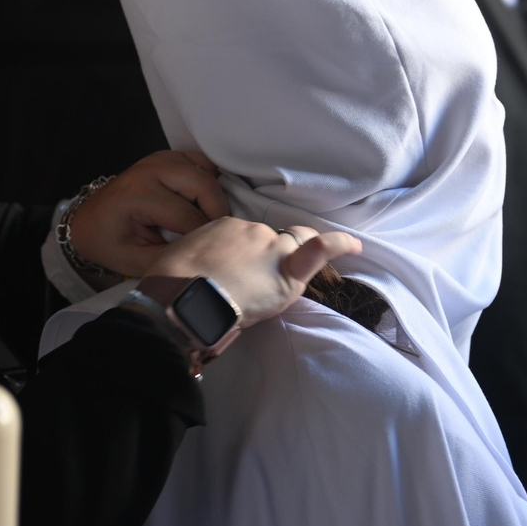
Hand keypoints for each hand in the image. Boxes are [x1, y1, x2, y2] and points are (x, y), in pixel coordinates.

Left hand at [68, 151, 229, 279]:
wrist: (88, 221)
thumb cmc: (108, 242)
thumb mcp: (133, 261)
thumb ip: (168, 259)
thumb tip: (203, 256)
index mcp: (138, 195)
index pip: (188, 216)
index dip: (205, 236)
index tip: (210, 252)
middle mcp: (150, 170)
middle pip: (203, 185)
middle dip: (218, 212)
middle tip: (218, 236)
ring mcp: (160, 159)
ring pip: (206, 171)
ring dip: (215, 196)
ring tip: (209, 220)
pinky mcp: (167, 157)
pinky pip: (201, 162)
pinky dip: (210, 180)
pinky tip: (202, 202)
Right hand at [145, 219, 361, 326]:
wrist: (181, 298)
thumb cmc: (171, 285)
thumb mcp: (180, 261)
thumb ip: (201, 261)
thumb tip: (205, 273)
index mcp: (226, 227)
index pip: (247, 240)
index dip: (247, 257)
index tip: (237, 271)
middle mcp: (253, 232)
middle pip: (272, 243)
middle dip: (268, 260)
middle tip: (251, 285)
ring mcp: (272, 249)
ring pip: (292, 251)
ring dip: (287, 266)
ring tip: (271, 290)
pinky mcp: (287, 272)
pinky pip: (320, 250)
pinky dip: (339, 245)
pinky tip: (355, 246)